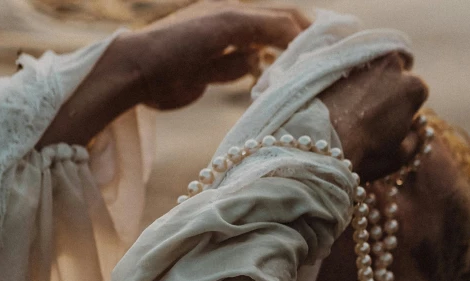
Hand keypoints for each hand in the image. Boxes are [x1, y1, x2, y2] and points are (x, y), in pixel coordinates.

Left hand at [127, 1, 309, 109]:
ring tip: (302, 74)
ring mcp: (221, 50)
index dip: (304, 28)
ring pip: (260, 54)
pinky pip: (242, 70)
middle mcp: (230, 27)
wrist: (142, 74)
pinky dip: (258, 74)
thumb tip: (294, 37)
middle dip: (296, 44)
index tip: (327, 44)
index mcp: (234, 9)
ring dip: (279, 62)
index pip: (279, 17)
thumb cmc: (179, 44)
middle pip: (273, 33)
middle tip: (321, 60)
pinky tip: (269, 83)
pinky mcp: (211, 73)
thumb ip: (263, 28)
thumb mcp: (227, 27)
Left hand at [319, 53, 428, 181]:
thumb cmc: (363, 154)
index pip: (416, 94)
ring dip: (368, 82)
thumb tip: (414, 130)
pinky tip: (340, 99)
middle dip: (388, 89)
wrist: (320, 143)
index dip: (405, 109)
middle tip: (371, 113)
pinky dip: (348, 79)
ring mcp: (364, 60)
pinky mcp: (338, 61)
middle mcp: (393, 64)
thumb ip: (415, 139)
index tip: (392, 122)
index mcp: (414, 86)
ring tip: (354, 106)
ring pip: (372, 68)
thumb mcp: (399, 156)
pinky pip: (349, 68)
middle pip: (396, 74)